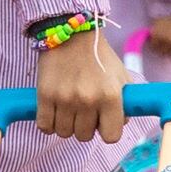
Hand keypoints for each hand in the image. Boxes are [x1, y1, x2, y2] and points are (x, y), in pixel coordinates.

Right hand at [34, 28, 126, 142]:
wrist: (72, 34)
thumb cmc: (99, 57)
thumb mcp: (121, 77)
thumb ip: (125, 103)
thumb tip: (119, 125)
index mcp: (111, 95)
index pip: (111, 137)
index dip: (107, 130)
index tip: (102, 122)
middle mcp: (88, 99)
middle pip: (85, 136)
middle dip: (85, 127)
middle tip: (84, 111)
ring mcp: (65, 98)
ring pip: (64, 133)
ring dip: (66, 125)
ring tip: (68, 109)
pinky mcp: (45, 95)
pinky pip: (45, 126)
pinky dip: (49, 123)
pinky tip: (54, 112)